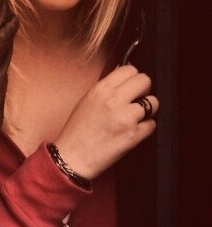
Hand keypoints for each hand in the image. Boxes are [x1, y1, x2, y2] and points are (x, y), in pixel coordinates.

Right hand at [54, 65, 158, 179]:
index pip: (130, 69)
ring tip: (136, 117)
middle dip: (144, 90)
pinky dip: (146, 127)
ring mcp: (125, 118)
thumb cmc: (78, 130)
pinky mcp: (133, 135)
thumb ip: (108, 86)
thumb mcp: (88, 100)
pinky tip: (134, 130)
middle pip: (145, 81)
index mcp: (101, 89)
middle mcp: (114, 100)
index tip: (132, 86)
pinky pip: (153, 124)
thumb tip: (125, 73)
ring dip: (148, 110)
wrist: (73, 157)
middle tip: (138, 100)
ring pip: (153, 102)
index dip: (133, 78)